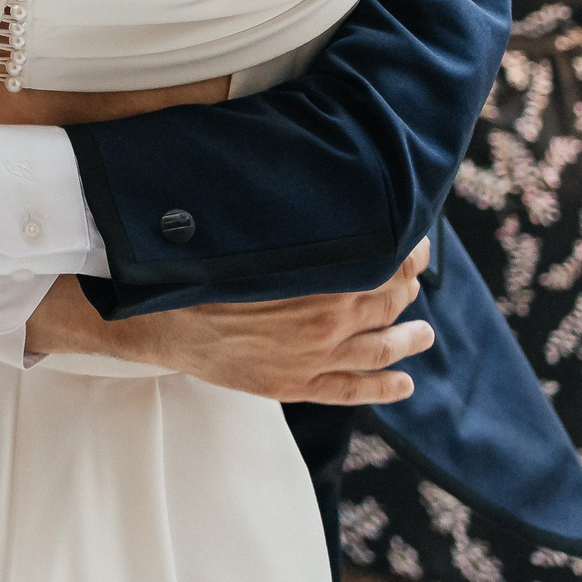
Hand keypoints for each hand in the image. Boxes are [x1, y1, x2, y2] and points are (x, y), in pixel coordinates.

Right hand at [28, 239, 437, 406]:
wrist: (156, 319)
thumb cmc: (198, 269)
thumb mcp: (249, 234)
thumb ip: (294, 223)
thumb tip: (320, 191)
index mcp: (322, 281)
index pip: (385, 264)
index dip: (406, 251)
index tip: (414, 238)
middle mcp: (328, 323)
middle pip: (387, 303)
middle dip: (406, 287)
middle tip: (416, 275)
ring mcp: (314, 359)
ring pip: (378, 349)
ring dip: (407, 340)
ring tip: (425, 335)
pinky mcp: (294, 385)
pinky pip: (351, 390)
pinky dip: (382, 388)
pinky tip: (402, 384)